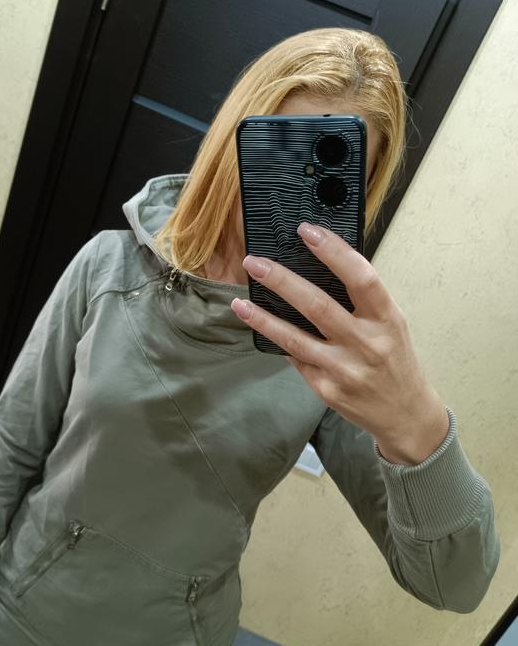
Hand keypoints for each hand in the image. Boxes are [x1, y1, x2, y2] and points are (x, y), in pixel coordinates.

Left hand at [230, 222, 448, 464]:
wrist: (405, 414)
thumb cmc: (395, 360)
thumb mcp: (392, 324)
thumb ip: (363, 300)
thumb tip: (319, 266)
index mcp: (387, 319)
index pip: (360, 277)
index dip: (334, 251)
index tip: (306, 231)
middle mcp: (366, 343)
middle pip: (318, 306)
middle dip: (282, 281)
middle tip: (254, 262)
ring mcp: (344, 369)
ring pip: (295, 338)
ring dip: (263, 318)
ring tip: (240, 301)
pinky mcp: (327, 389)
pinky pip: (296, 359)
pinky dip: (278, 341)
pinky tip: (261, 327)